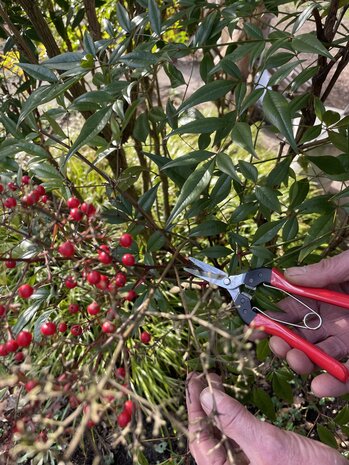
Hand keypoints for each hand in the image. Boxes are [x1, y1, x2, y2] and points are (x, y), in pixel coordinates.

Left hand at [186, 372, 346, 464]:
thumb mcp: (267, 444)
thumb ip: (234, 421)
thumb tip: (206, 394)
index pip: (198, 437)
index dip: (194, 406)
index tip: (194, 380)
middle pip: (206, 437)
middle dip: (202, 405)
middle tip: (202, 378)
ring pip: (219, 435)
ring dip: (215, 408)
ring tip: (213, 385)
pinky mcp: (256, 461)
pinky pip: (235, 436)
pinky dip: (230, 416)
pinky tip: (230, 402)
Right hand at [267, 251, 348, 395]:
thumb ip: (324, 271)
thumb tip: (287, 276)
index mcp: (327, 291)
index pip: (291, 304)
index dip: (271, 313)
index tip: (255, 323)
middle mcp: (335, 316)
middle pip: (300, 332)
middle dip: (283, 340)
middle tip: (276, 344)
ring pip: (319, 355)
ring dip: (302, 361)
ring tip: (295, 361)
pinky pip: (347, 373)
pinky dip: (334, 382)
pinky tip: (320, 384)